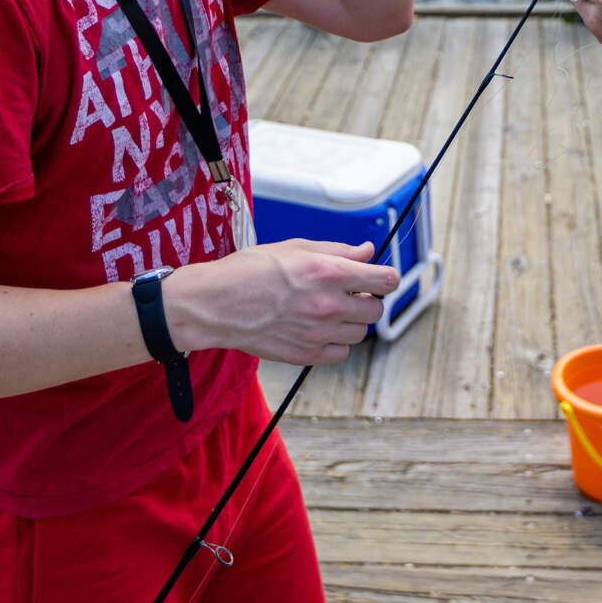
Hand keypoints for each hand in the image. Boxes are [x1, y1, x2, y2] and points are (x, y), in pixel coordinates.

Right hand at [168, 239, 399, 365]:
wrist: (215, 304)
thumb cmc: (249, 270)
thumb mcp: (295, 248)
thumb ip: (337, 251)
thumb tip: (367, 253)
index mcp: (328, 272)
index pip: (384, 281)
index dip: (386, 277)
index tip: (380, 277)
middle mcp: (328, 305)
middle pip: (376, 310)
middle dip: (368, 299)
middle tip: (349, 292)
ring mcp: (319, 333)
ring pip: (361, 333)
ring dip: (353, 321)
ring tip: (329, 310)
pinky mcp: (306, 354)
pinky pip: (341, 352)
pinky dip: (337, 342)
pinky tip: (320, 329)